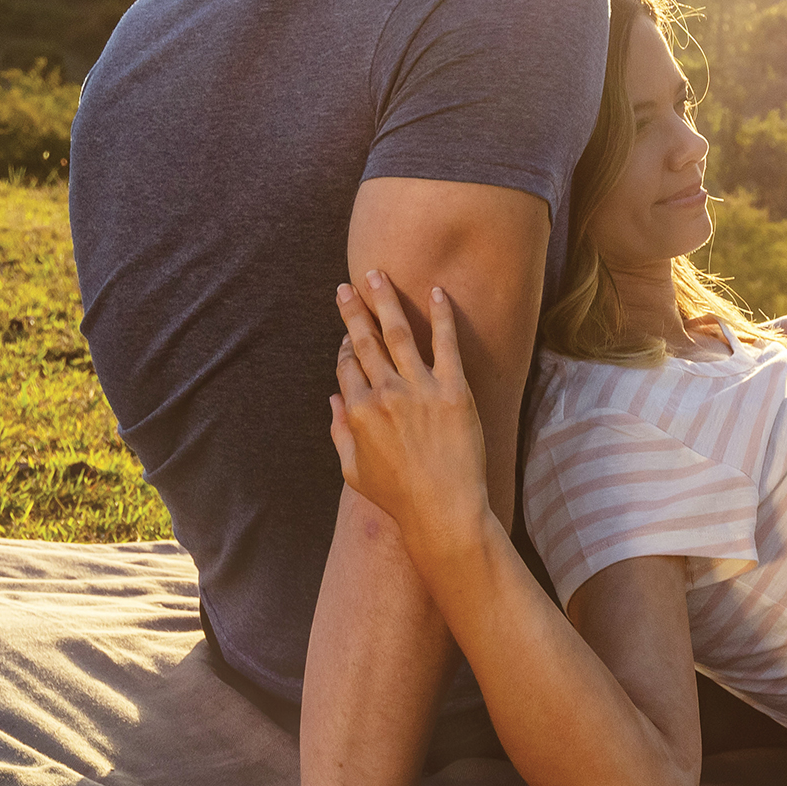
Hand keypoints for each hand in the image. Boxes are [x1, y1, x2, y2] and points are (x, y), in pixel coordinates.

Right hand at [328, 267, 492, 546]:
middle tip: (347, 285)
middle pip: (365, 341)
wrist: (443, 511)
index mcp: (358, 413)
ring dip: (385, 301)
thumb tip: (333, 401)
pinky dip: (441, 316)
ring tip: (378, 274)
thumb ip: (340, 433)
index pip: (348, 367)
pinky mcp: (454, 390)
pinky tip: (437, 292)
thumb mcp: (354, 471)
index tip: (348, 335)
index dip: (346, 348)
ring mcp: (419, 389)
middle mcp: (385, 394)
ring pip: (398, 333)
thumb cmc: (398, 497)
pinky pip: (446, 344)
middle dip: (353, 310)